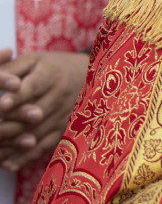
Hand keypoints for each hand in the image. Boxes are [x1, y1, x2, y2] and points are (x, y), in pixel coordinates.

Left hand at [0, 50, 89, 170]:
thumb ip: (10, 69)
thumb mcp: (34, 60)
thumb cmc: (53, 67)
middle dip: (7, 127)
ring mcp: (64, 116)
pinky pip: (45, 147)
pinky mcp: (65, 131)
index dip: (17, 98)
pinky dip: (26, 158)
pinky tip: (8, 164)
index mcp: (51, 75)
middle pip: (32, 116)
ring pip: (35, 135)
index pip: (32, 88)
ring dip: (11, 146)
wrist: (91, 77)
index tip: (3, 105)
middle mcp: (60, 97)